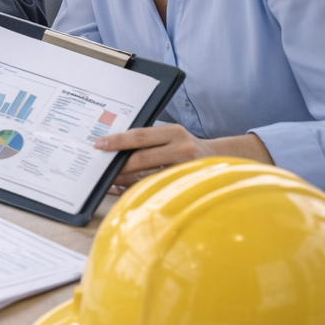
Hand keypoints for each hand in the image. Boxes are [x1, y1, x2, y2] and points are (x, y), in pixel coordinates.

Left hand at [95, 126, 272, 190]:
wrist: (224, 160)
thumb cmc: (189, 150)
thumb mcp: (173, 138)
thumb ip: (149, 142)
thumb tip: (115, 152)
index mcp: (173, 132)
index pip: (140, 135)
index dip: (118, 140)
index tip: (99, 145)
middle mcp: (181, 148)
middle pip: (141, 157)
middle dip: (117, 164)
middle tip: (99, 168)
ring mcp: (186, 168)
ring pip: (148, 176)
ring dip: (124, 180)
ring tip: (108, 182)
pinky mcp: (188, 184)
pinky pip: (157, 188)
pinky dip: (138, 190)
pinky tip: (123, 191)